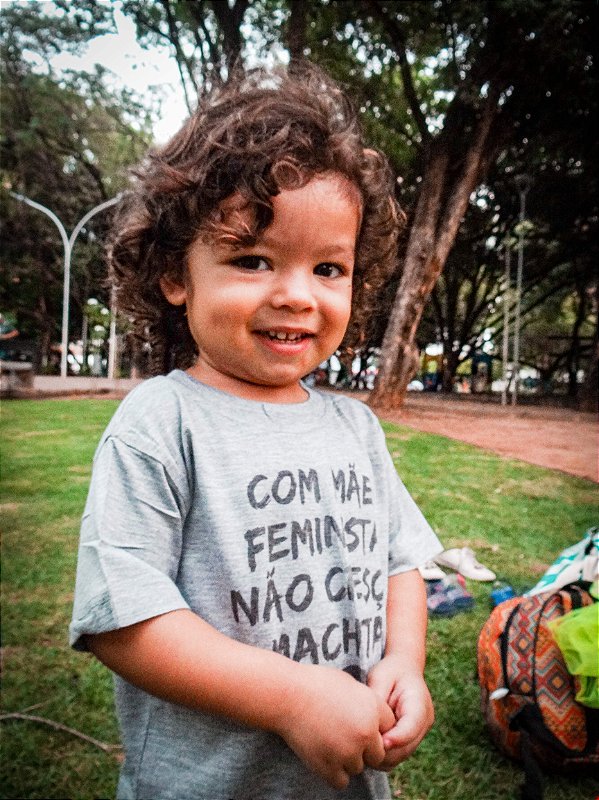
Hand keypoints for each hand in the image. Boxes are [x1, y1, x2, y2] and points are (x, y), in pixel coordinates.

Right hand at [277, 664, 392, 788]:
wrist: (287, 695)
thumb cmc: (315, 684)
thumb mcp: (349, 684)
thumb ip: (367, 703)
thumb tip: (374, 719)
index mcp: (373, 708)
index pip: (390, 728)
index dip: (375, 726)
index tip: (358, 722)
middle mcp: (365, 732)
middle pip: (378, 754)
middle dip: (365, 749)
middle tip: (343, 736)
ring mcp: (348, 752)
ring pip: (358, 767)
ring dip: (347, 760)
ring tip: (328, 740)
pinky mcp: (329, 767)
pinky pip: (341, 781)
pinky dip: (333, 772)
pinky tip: (323, 755)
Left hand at [367, 656, 433, 769]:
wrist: (403, 669)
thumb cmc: (391, 672)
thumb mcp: (381, 678)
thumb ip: (378, 699)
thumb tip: (370, 722)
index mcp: (419, 703)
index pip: (412, 726)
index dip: (397, 738)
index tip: (380, 742)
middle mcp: (424, 722)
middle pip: (407, 747)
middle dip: (386, 752)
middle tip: (362, 748)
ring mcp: (418, 733)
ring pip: (402, 755)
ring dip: (383, 757)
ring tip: (362, 748)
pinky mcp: (410, 739)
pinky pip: (398, 754)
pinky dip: (384, 756)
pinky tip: (368, 747)